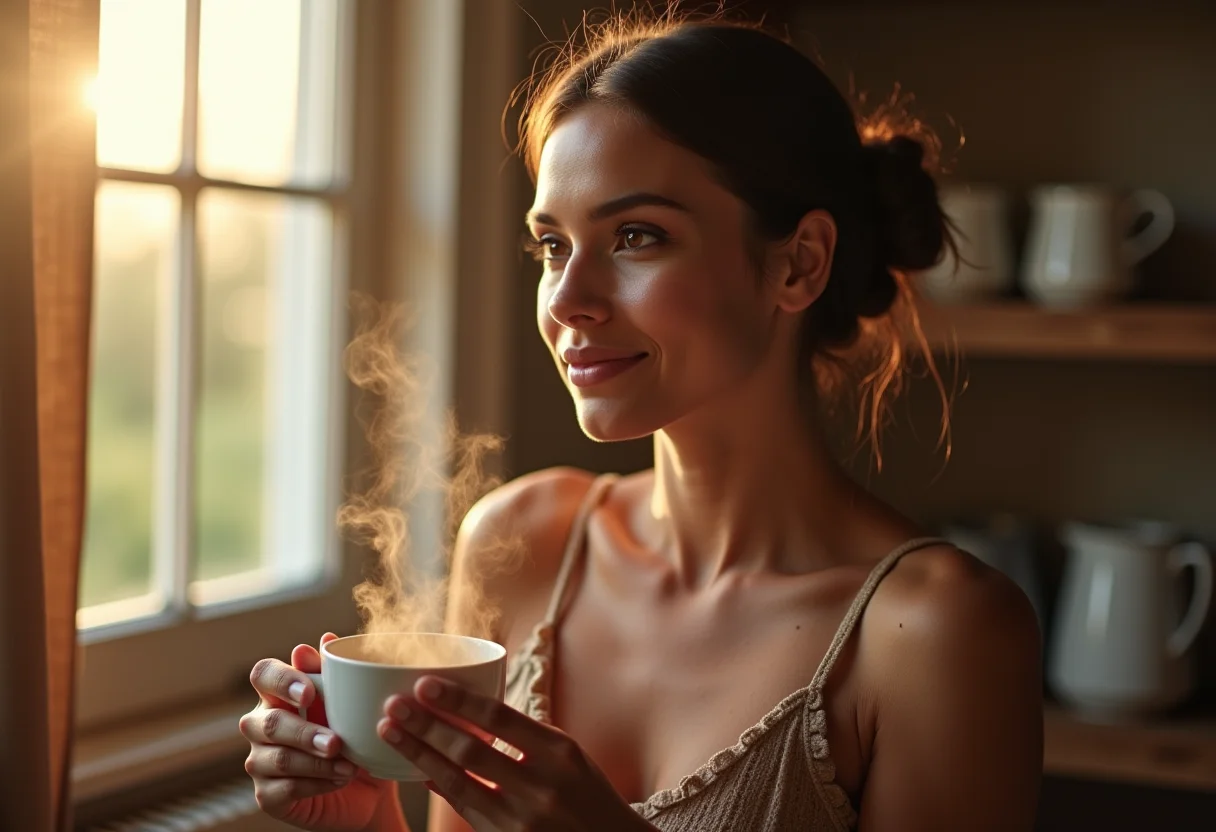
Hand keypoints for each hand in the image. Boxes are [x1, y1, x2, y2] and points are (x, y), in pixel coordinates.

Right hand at [239, 633, 402, 831]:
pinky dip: (316, 784)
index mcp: (278, 694)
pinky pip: (284, 789)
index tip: (309, 692)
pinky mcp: (267, 795)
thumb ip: (336, 674)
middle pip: (270, 722)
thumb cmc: (355, 735)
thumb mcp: (352, 704)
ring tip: (349, 766)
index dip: (281, 680)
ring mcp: (260, 761)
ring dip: (316, 762)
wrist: (367, 787)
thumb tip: (326, 638)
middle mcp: (261, 725)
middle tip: (337, 742)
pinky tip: (339, 779)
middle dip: (306, 732)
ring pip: (278, 758)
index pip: (263, 674)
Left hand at [377, 676, 652, 831]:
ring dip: (419, 753)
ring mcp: (521, 820)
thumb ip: (528, 735)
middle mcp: (540, 786)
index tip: (423, 683)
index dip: (457, 700)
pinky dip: (438, 784)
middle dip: (425, 724)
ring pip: (457, 780)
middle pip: (470, 749)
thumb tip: (476, 707)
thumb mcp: (570, 756)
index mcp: (559, 752)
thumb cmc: (588, 795)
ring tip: (390, 731)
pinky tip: (418, 768)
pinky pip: (463, 808)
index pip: (499, 717)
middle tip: (393, 704)